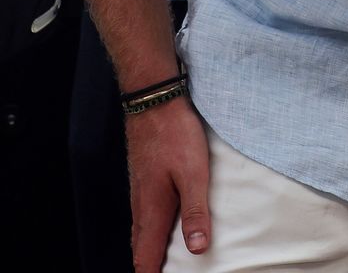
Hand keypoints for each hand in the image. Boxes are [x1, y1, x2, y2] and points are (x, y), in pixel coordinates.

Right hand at [127, 96, 210, 267]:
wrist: (153, 100)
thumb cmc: (174, 135)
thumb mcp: (194, 173)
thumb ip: (195, 211)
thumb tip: (197, 250)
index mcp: (152, 212)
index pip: (145, 260)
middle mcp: (141, 206)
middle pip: (141, 250)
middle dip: (150, 267)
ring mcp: (140, 191)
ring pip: (141, 233)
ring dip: (151, 250)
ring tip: (164, 261)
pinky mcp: (144, 178)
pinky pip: (144, 215)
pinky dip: (152, 230)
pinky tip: (164, 224)